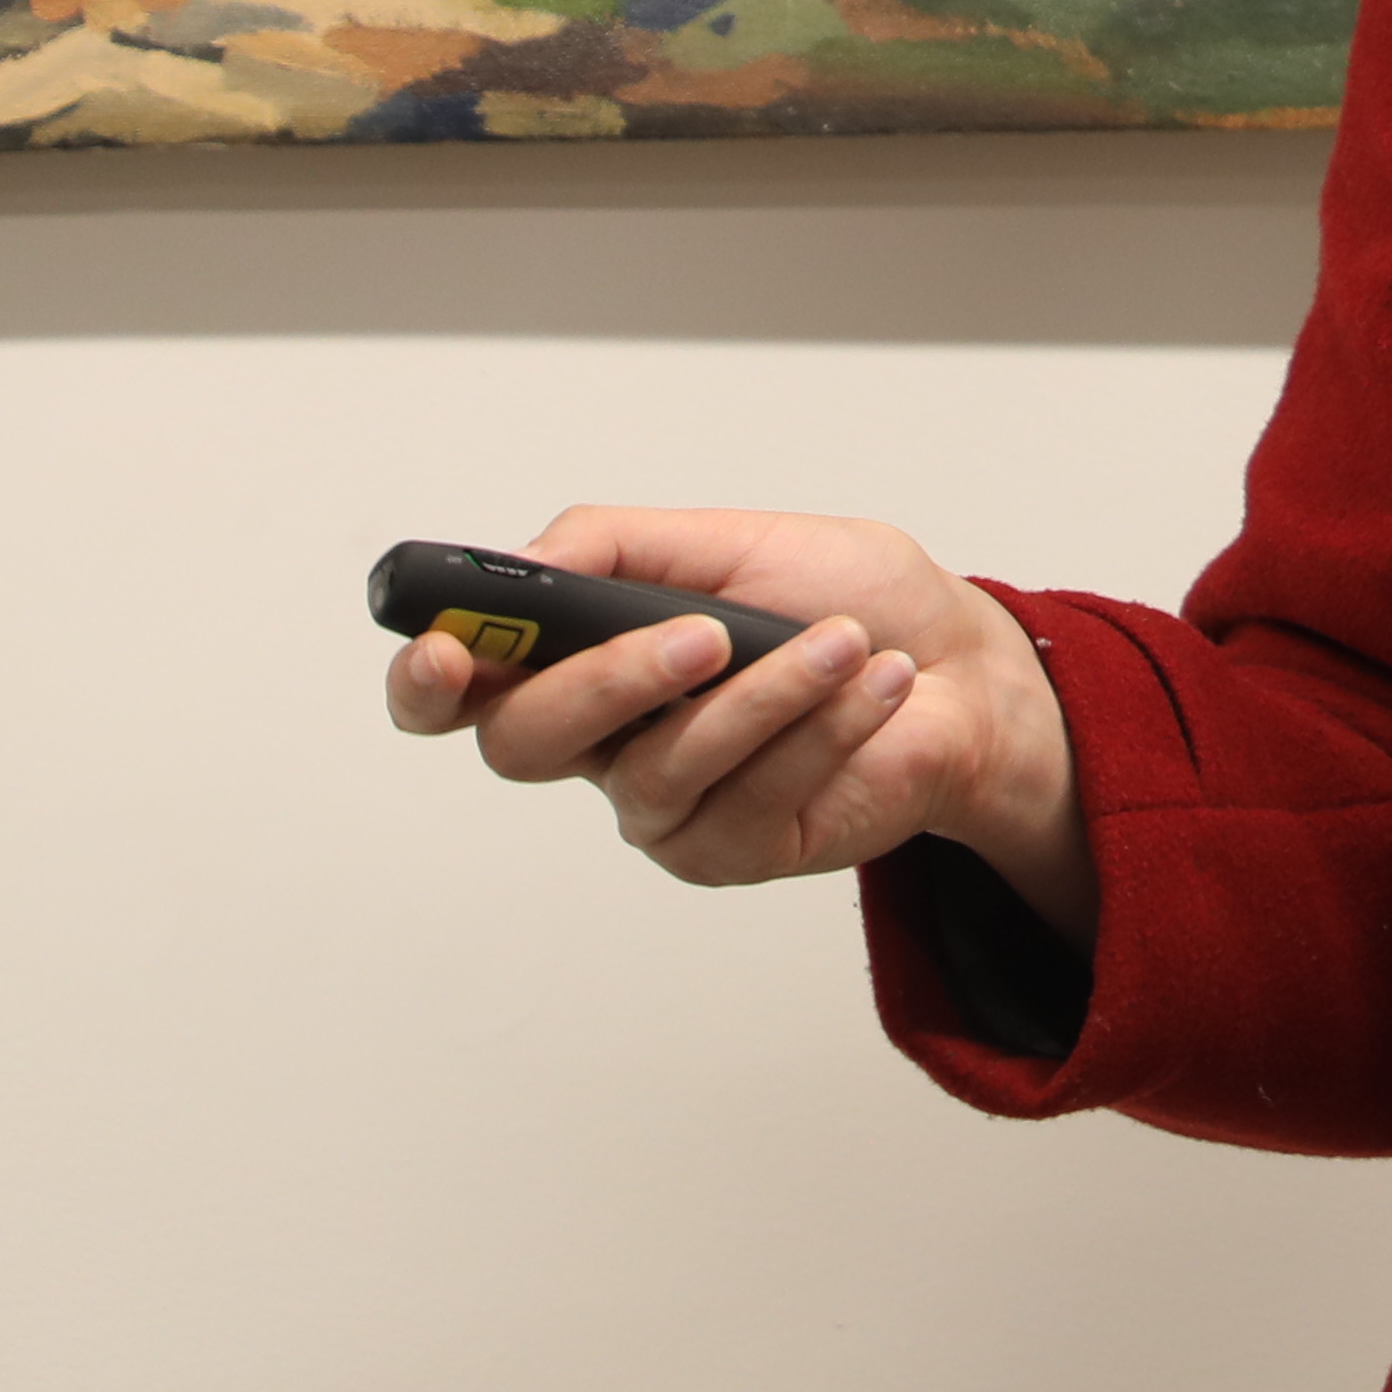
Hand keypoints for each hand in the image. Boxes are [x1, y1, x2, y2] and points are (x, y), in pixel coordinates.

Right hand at [380, 504, 1088, 934]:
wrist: (964, 669)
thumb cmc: (847, 598)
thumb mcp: (736, 540)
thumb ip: (618, 546)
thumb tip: (526, 564)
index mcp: (582, 659)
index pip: (461, 690)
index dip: (427, 681)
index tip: (443, 651)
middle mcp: (604, 743)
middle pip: (526, 744)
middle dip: (609, 682)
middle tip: (705, 635)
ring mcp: (663, 806)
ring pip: (661, 769)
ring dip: (764, 695)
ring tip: (843, 640)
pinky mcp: (732, 851)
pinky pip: (752, 798)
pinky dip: (823, 727)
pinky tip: (876, 686)